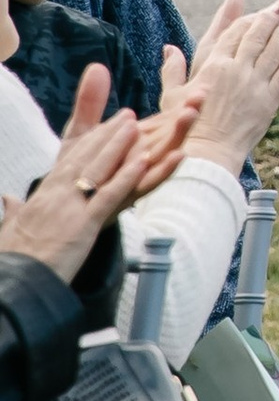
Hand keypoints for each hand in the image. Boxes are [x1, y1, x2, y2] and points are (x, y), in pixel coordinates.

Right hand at [2, 70, 154, 277]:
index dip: (89, 143)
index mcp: (42, 196)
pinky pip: (108, 196)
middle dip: (107, 135)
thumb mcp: (10, 230)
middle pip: (85, 158)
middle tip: (127, 116)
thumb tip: (7, 199)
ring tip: (137, 126)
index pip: (68, 162)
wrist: (13, 284)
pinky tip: (143, 162)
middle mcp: (56, 195)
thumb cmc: (12, 260)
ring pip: (98, 169)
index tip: (103, 127)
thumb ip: (14, 212)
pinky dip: (126, 177)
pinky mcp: (83, 225)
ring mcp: (70, 208)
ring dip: (119, 146)